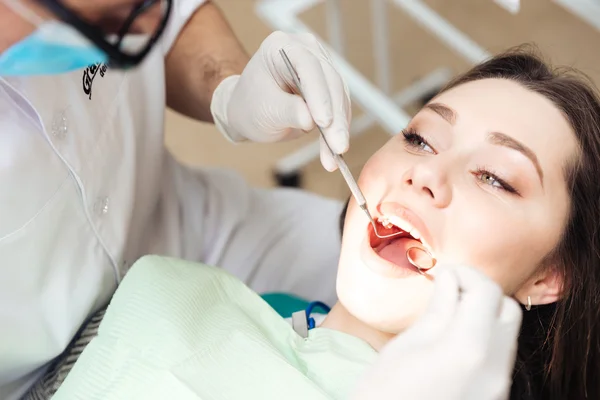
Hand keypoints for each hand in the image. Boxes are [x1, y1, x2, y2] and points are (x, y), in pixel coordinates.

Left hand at [210, 31, 350, 170]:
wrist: (249, 111)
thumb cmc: (250, 106)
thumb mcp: (264, 110)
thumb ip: (288, 111)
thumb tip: (311, 120)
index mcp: (281, 46)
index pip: (307, 66)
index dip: (318, 95)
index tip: (323, 122)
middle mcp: (305, 50)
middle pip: (329, 82)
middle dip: (335, 118)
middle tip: (337, 146)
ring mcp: (320, 66)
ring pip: (339, 96)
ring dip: (340, 128)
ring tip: (335, 155)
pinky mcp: (329, 85)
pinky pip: (340, 107)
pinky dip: (339, 130)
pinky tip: (335, 151)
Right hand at [352, 265, 522, 399]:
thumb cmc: (384, 394)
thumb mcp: (406, 346)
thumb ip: (437, 309)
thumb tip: (449, 279)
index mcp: (468, 348)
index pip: (487, 291)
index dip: (466, 273)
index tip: (443, 273)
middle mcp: (494, 368)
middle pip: (508, 310)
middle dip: (482, 293)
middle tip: (449, 290)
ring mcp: (498, 388)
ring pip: (507, 335)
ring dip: (484, 316)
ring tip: (449, 314)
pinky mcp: (494, 398)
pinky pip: (499, 358)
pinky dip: (483, 339)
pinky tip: (453, 341)